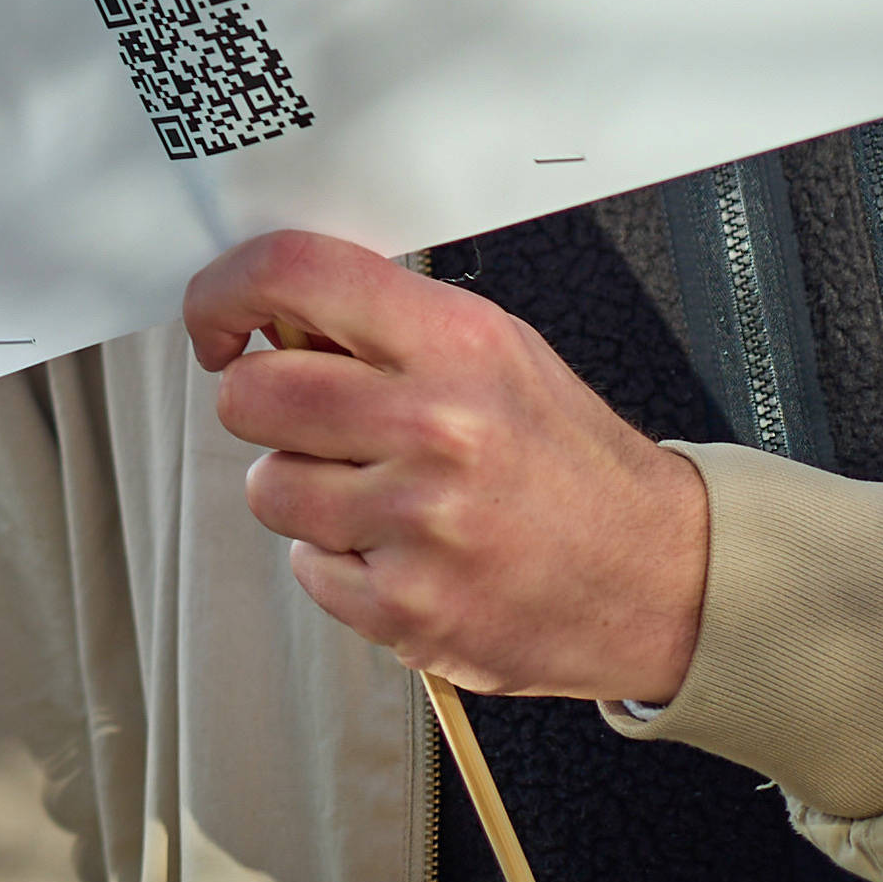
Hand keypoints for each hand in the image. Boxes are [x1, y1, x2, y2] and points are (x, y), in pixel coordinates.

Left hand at [183, 230, 706, 703]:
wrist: (666, 579)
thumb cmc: (570, 463)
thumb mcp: (497, 352)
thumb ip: (385, 326)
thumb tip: (267, 314)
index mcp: (454, 343)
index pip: (292, 273)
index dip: (223, 291)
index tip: (216, 321)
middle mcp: (434, 426)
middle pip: (251, 395)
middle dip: (265, 408)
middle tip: (319, 425)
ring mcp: (419, 523)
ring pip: (268, 488)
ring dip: (307, 493)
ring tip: (386, 498)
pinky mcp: (408, 609)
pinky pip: (306, 569)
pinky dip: (342, 565)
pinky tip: (406, 553)